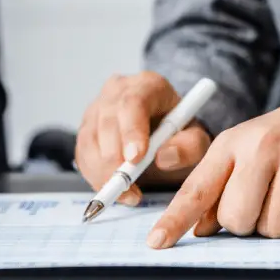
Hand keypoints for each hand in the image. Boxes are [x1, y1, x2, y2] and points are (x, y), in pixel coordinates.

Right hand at [75, 72, 212, 204]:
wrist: (165, 135)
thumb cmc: (180, 134)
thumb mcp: (197, 140)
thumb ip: (189, 147)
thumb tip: (164, 156)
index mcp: (148, 85)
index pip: (133, 102)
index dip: (131, 131)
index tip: (135, 159)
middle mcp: (117, 91)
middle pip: (107, 121)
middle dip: (114, 159)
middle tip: (129, 188)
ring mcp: (97, 108)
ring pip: (90, 139)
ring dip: (103, 172)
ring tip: (127, 194)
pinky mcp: (86, 128)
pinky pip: (82, 154)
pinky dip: (94, 176)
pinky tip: (114, 189)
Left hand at [145, 85, 279, 248]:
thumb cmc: (275, 143)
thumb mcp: (238, 154)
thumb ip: (214, 190)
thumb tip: (196, 230)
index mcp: (231, 144)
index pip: (197, 189)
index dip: (175, 220)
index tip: (156, 243)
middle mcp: (264, 145)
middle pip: (238, 218)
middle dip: (246, 225)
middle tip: (259, 205)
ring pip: (275, 226)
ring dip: (279, 226)